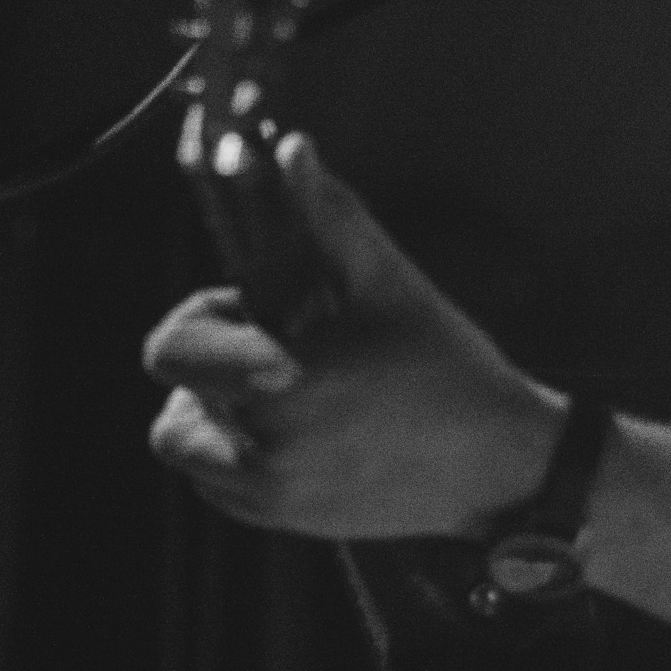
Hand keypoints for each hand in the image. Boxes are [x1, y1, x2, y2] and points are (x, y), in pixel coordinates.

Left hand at [144, 134, 563, 539]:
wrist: (500, 464)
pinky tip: (298, 430)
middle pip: (175, 406)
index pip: (169, 351)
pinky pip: (221, 490)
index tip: (255, 316)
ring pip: (190, 451)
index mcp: (278, 383)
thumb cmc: (446, 364)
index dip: (204, 321)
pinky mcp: (289, 523)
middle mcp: (264, 451)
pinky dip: (237, 458)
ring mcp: (274, 498)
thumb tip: (294, 147)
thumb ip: (330, 215)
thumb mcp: (388, 282)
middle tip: (281, 357)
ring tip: (286, 395)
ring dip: (216, 418)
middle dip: (213, 372)